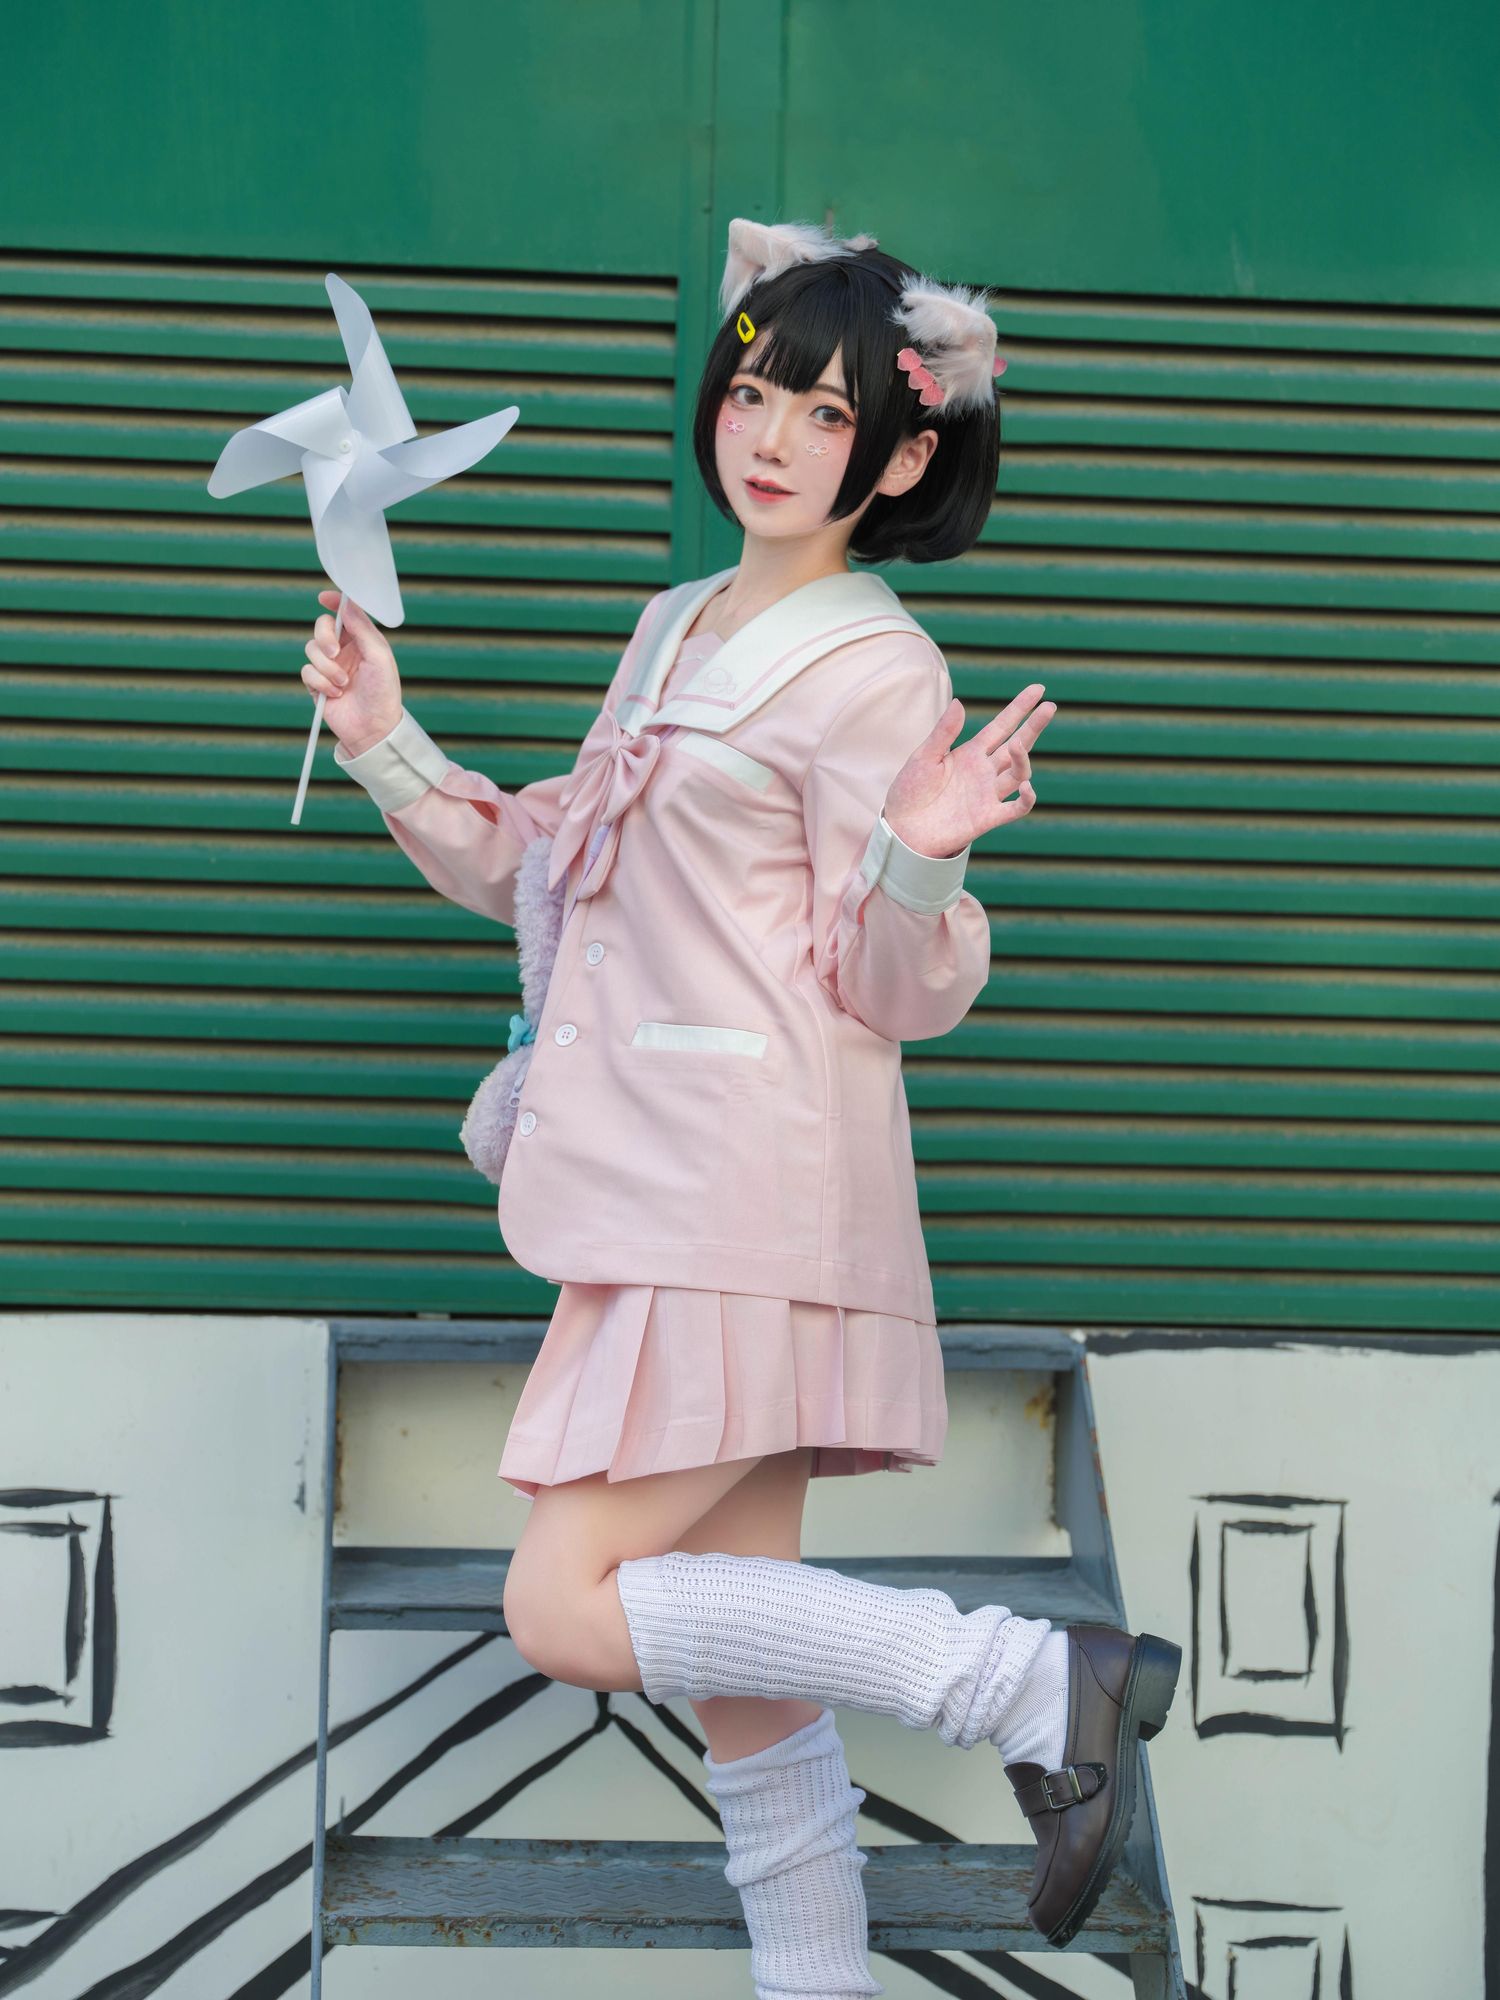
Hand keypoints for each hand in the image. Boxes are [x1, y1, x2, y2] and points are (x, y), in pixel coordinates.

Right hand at [302, 590, 404, 754]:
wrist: (373, 728)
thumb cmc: (383, 693)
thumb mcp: (378, 656)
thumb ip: (362, 628)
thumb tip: (347, 603)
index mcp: (362, 640)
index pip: (345, 614)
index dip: (334, 602)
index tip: (324, 598)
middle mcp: (345, 650)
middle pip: (321, 627)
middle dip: (324, 637)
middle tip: (334, 652)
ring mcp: (330, 666)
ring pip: (311, 650)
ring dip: (327, 668)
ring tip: (344, 684)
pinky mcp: (317, 683)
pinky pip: (306, 671)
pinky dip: (320, 682)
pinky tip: (336, 694)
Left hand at [884, 682, 1056, 857]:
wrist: (902, 830)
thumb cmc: (910, 792)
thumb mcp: (923, 757)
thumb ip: (944, 732)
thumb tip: (960, 702)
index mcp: (970, 753)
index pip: (1001, 726)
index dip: (1019, 709)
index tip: (1039, 690)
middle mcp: (984, 771)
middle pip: (1017, 745)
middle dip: (1033, 727)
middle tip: (1051, 706)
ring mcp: (988, 794)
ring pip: (1018, 773)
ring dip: (1022, 758)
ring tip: (1017, 744)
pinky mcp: (988, 817)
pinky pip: (1016, 808)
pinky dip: (1026, 799)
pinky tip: (1027, 786)